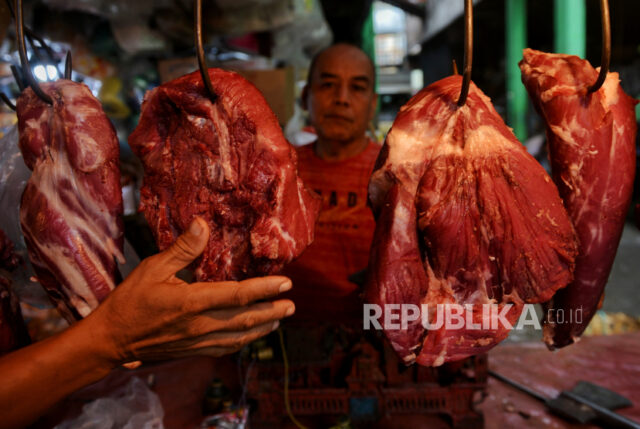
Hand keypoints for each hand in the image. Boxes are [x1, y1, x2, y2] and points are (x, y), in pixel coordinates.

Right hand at [87, 217, 294, 364]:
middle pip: (246, 318)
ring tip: (281, 318)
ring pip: (240, 336)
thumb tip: (203, 224)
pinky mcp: (194, 351)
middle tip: (291, 303)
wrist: (112, 340)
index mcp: (192, 302)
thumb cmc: (130, 300)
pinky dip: (244, 340)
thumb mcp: (152, 267)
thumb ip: (182, 248)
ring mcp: (199, 341)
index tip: (286, 283)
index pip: (239, 295)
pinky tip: (253, 334)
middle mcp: (201, 325)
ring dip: (264, 327)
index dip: (265, 289)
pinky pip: (227, 347)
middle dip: (272, 310)